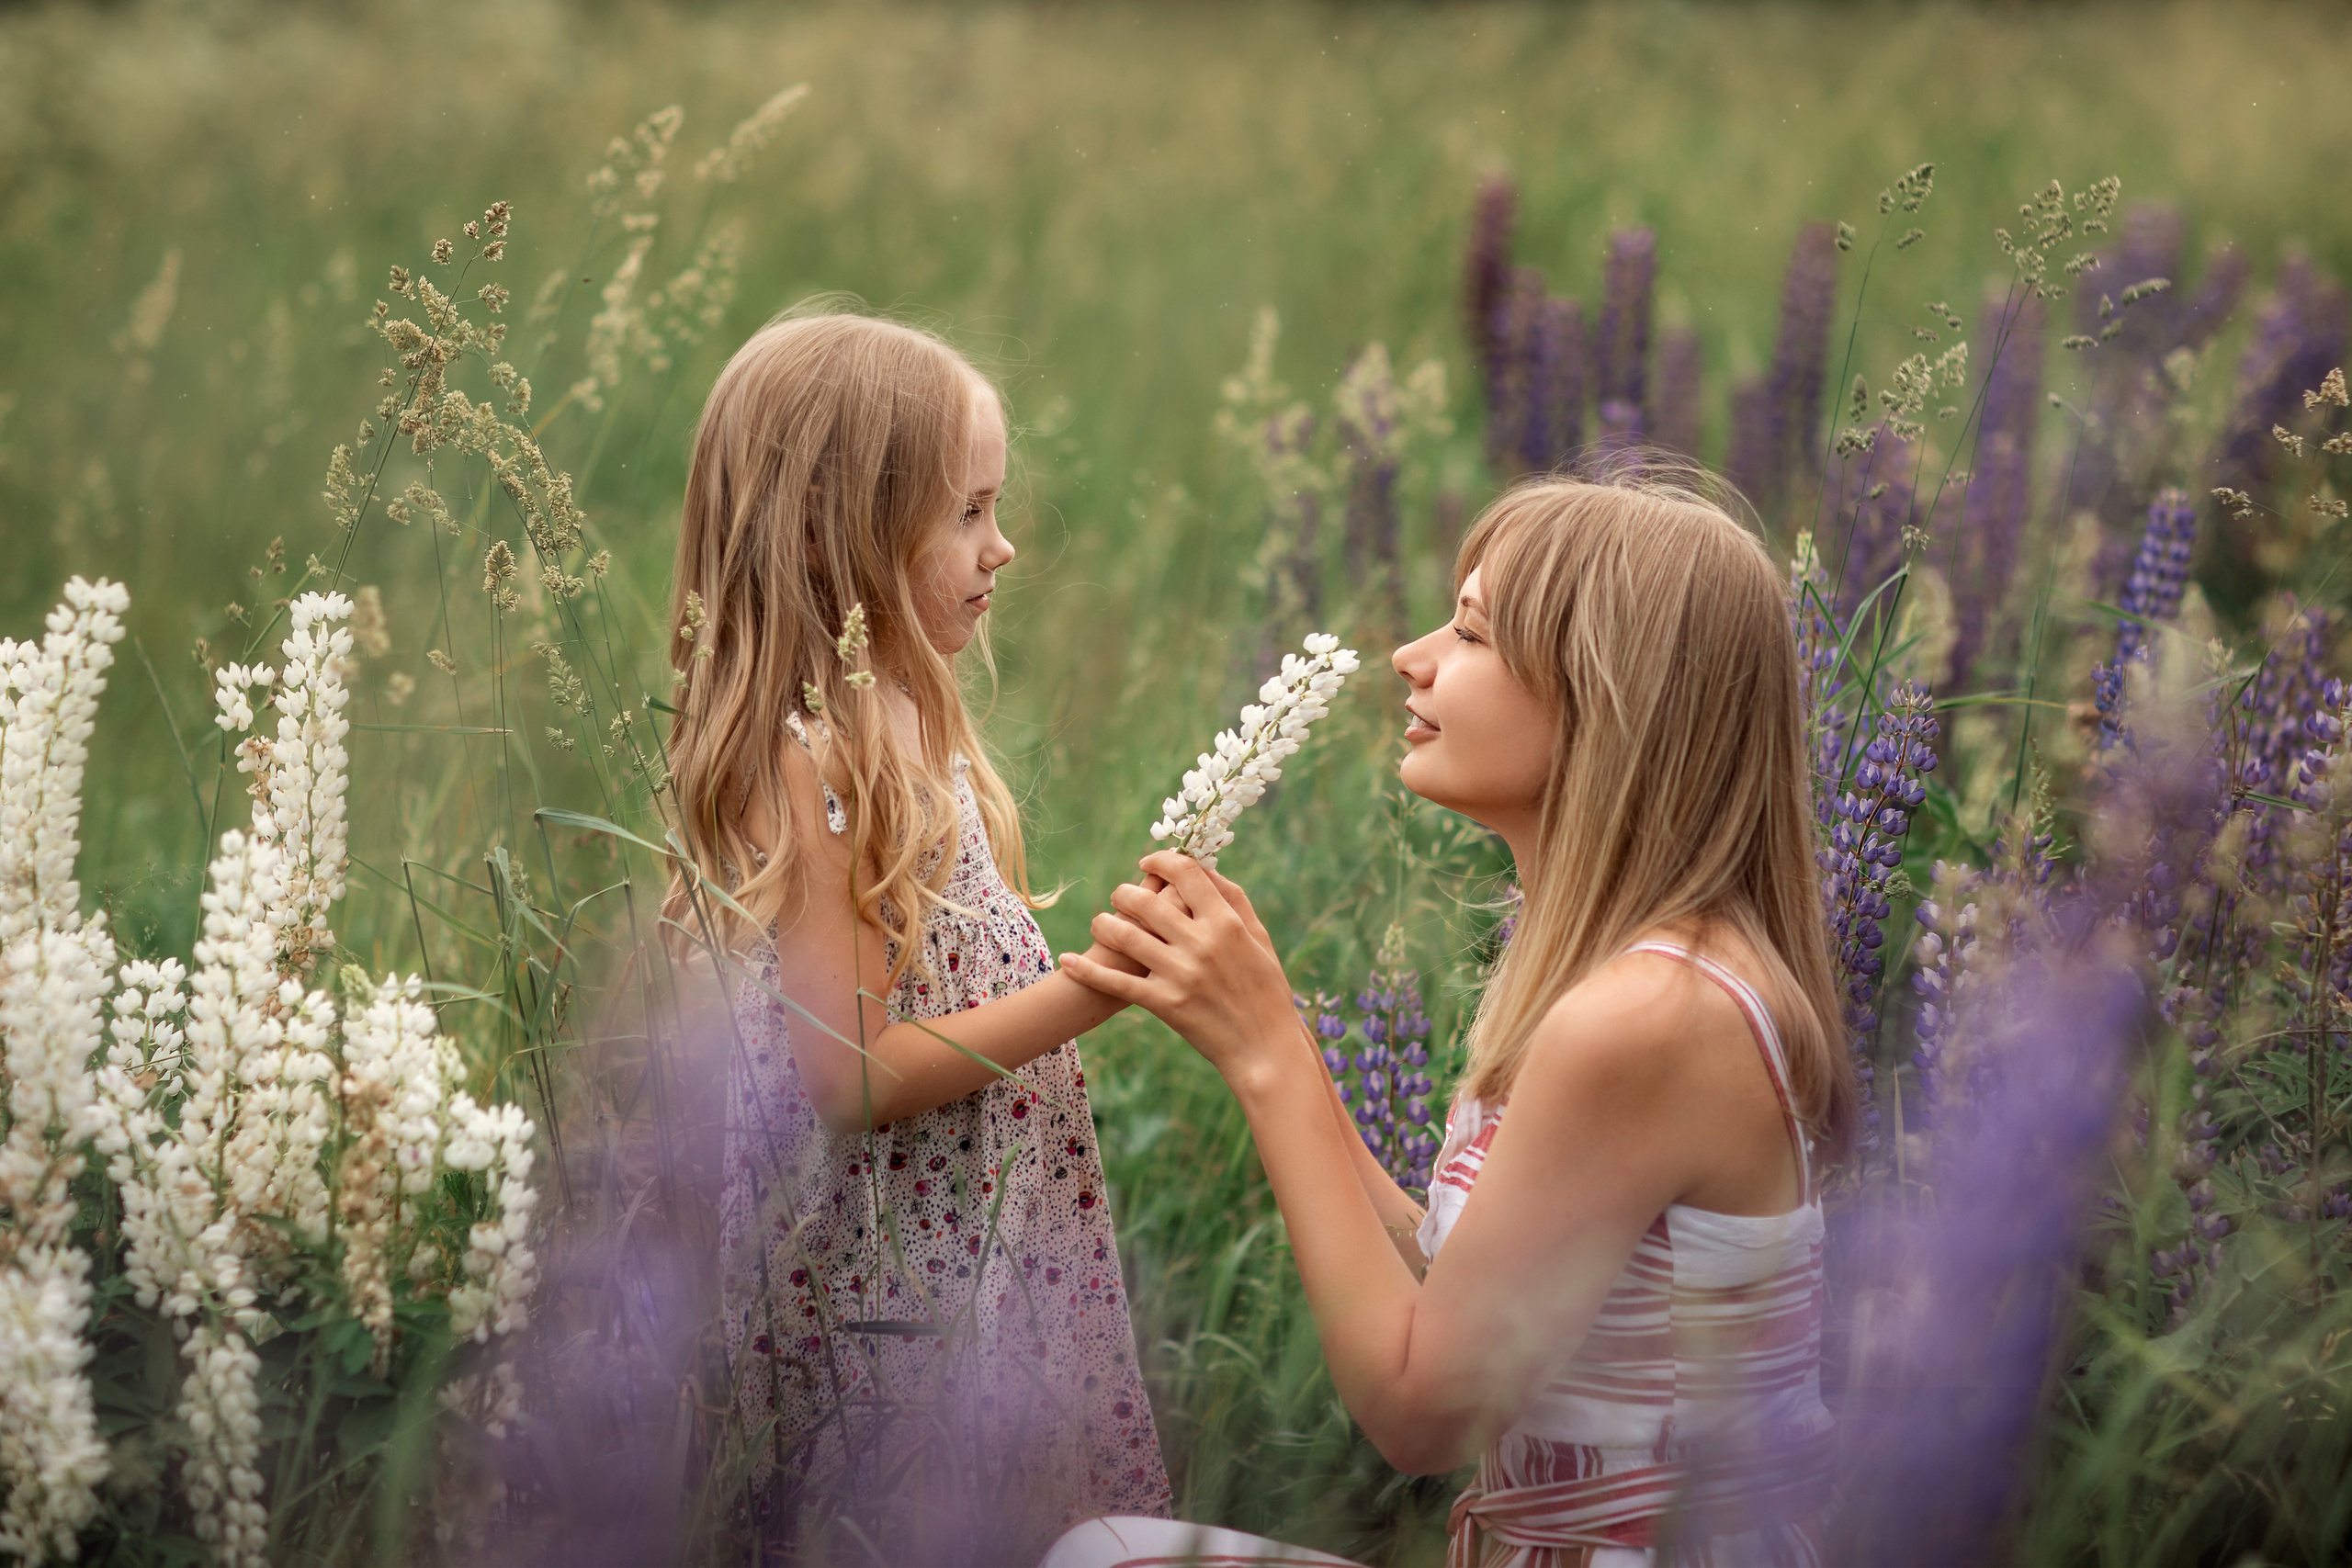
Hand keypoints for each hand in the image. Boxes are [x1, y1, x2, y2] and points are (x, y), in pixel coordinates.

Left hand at [1058, 851, 1299, 1089]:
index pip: (1185, 874)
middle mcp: (1201, 944)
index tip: (1148, 862)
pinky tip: (1068, 962)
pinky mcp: (1164, 1004)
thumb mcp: (1259, 939)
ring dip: (1104, 923)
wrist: (1264, 1048)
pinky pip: (1115, 984)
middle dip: (1125, 893)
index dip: (1161, 861)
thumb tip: (1205, 869)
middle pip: (1145, 901)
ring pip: (1124, 936)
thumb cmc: (1266, 990)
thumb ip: (1234, 900)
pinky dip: (1087, 971)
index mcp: (1226, 923)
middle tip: (1120, 896)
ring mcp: (1180, 974)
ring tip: (1101, 923)